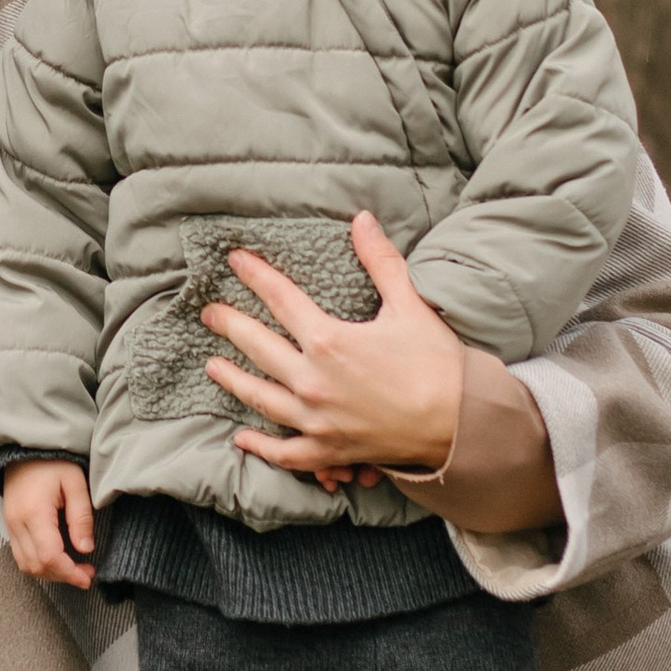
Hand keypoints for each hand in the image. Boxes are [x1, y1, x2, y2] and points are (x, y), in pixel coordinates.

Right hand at [3, 459, 97, 588]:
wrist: (23, 448)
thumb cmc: (52, 461)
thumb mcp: (75, 483)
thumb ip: (81, 517)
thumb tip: (86, 549)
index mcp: (34, 513)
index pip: (49, 556)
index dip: (69, 572)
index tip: (88, 577)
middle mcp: (17, 523)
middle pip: (37, 566)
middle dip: (63, 576)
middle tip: (86, 572)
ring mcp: (10, 525)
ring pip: (26, 565)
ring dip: (50, 573)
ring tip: (73, 568)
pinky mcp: (9, 525)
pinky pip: (21, 555)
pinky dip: (39, 564)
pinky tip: (57, 558)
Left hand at [201, 212, 464, 479]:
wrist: (461, 425)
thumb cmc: (437, 364)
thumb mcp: (409, 305)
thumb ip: (380, 261)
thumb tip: (362, 219)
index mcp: (329, 341)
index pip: (281, 300)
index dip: (255, 276)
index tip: (234, 261)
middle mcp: (312, 381)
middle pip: (258, 347)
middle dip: (230, 326)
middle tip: (210, 314)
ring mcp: (316, 420)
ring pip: (261, 398)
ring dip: (233, 380)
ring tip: (213, 366)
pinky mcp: (328, 452)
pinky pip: (284, 452)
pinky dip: (262, 446)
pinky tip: (243, 438)